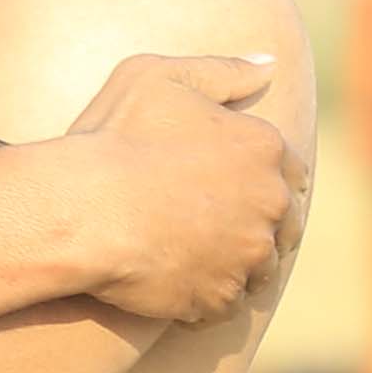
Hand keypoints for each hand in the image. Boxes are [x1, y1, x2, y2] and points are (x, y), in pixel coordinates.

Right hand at [57, 54, 294, 323]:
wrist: (80, 210)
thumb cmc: (111, 140)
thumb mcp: (156, 77)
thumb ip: (219, 70)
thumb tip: (268, 65)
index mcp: (264, 148)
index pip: (291, 172)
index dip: (263, 182)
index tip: (234, 191)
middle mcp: (270, 203)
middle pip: (282, 227)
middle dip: (255, 230)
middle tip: (210, 233)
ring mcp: (247, 256)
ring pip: (256, 270)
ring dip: (233, 269)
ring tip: (190, 265)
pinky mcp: (218, 298)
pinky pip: (221, 307)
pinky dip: (202, 302)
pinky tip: (171, 291)